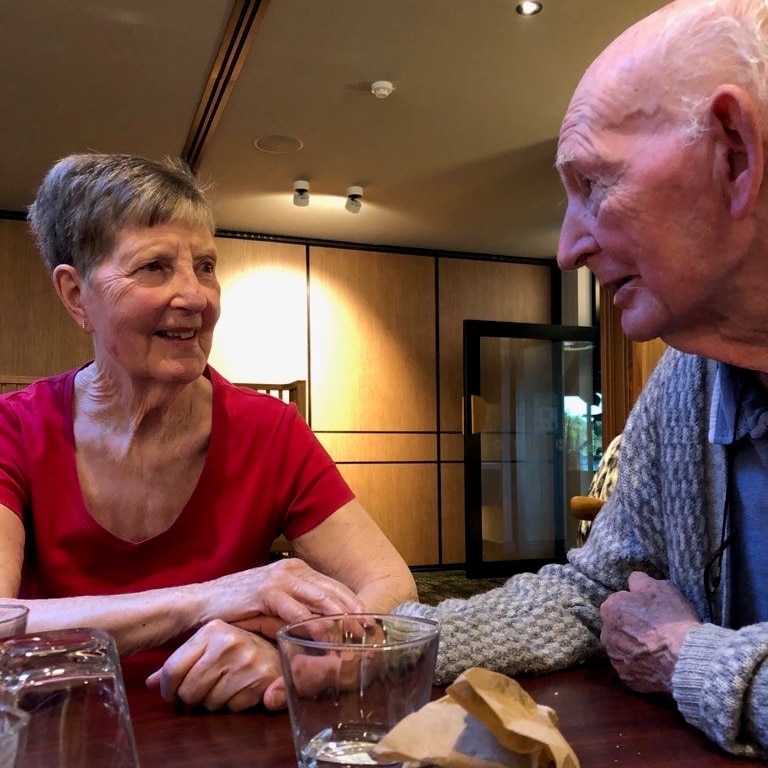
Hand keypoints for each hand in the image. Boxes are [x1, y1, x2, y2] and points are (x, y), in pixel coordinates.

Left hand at [145, 619, 287, 711]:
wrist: (283, 650)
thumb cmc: (240, 650)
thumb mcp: (209, 647)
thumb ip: (180, 663)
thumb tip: (149, 683)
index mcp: (212, 629)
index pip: (172, 669)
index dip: (168, 688)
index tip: (172, 693)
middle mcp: (228, 641)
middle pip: (188, 691)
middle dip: (192, 697)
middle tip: (203, 691)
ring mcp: (246, 660)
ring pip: (209, 702)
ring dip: (214, 702)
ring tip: (226, 686)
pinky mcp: (261, 678)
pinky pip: (231, 708)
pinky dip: (233, 705)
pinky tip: (241, 691)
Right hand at [207, 558, 363, 627]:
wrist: (201, 602)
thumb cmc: (238, 606)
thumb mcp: (274, 604)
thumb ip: (297, 610)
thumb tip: (322, 629)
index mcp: (297, 569)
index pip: (335, 587)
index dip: (354, 605)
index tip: (370, 624)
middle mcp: (293, 570)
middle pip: (335, 592)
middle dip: (354, 614)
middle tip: (371, 634)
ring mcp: (282, 579)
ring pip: (322, 601)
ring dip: (341, 622)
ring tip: (356, 639)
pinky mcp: (269, 593)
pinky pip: (299, 613)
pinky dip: (315, 628)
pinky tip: (326, 641)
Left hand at [599, 571, 700, 693]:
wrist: (685, 658)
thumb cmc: (672, 620)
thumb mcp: (659, 588)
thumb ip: (639, 581)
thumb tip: (633, 581)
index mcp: (610, 609)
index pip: (619, 602)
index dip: (636, 606)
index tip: (651, 611)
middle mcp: (606, 634)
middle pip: (618, 626)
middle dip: (632, 626)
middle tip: (655, 630)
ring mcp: (616, 658)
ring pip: (623, 647)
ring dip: (634, 647)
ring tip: (657, 648)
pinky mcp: (627, 677)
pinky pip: (632, 668)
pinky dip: (641, 666)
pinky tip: (656, 663)